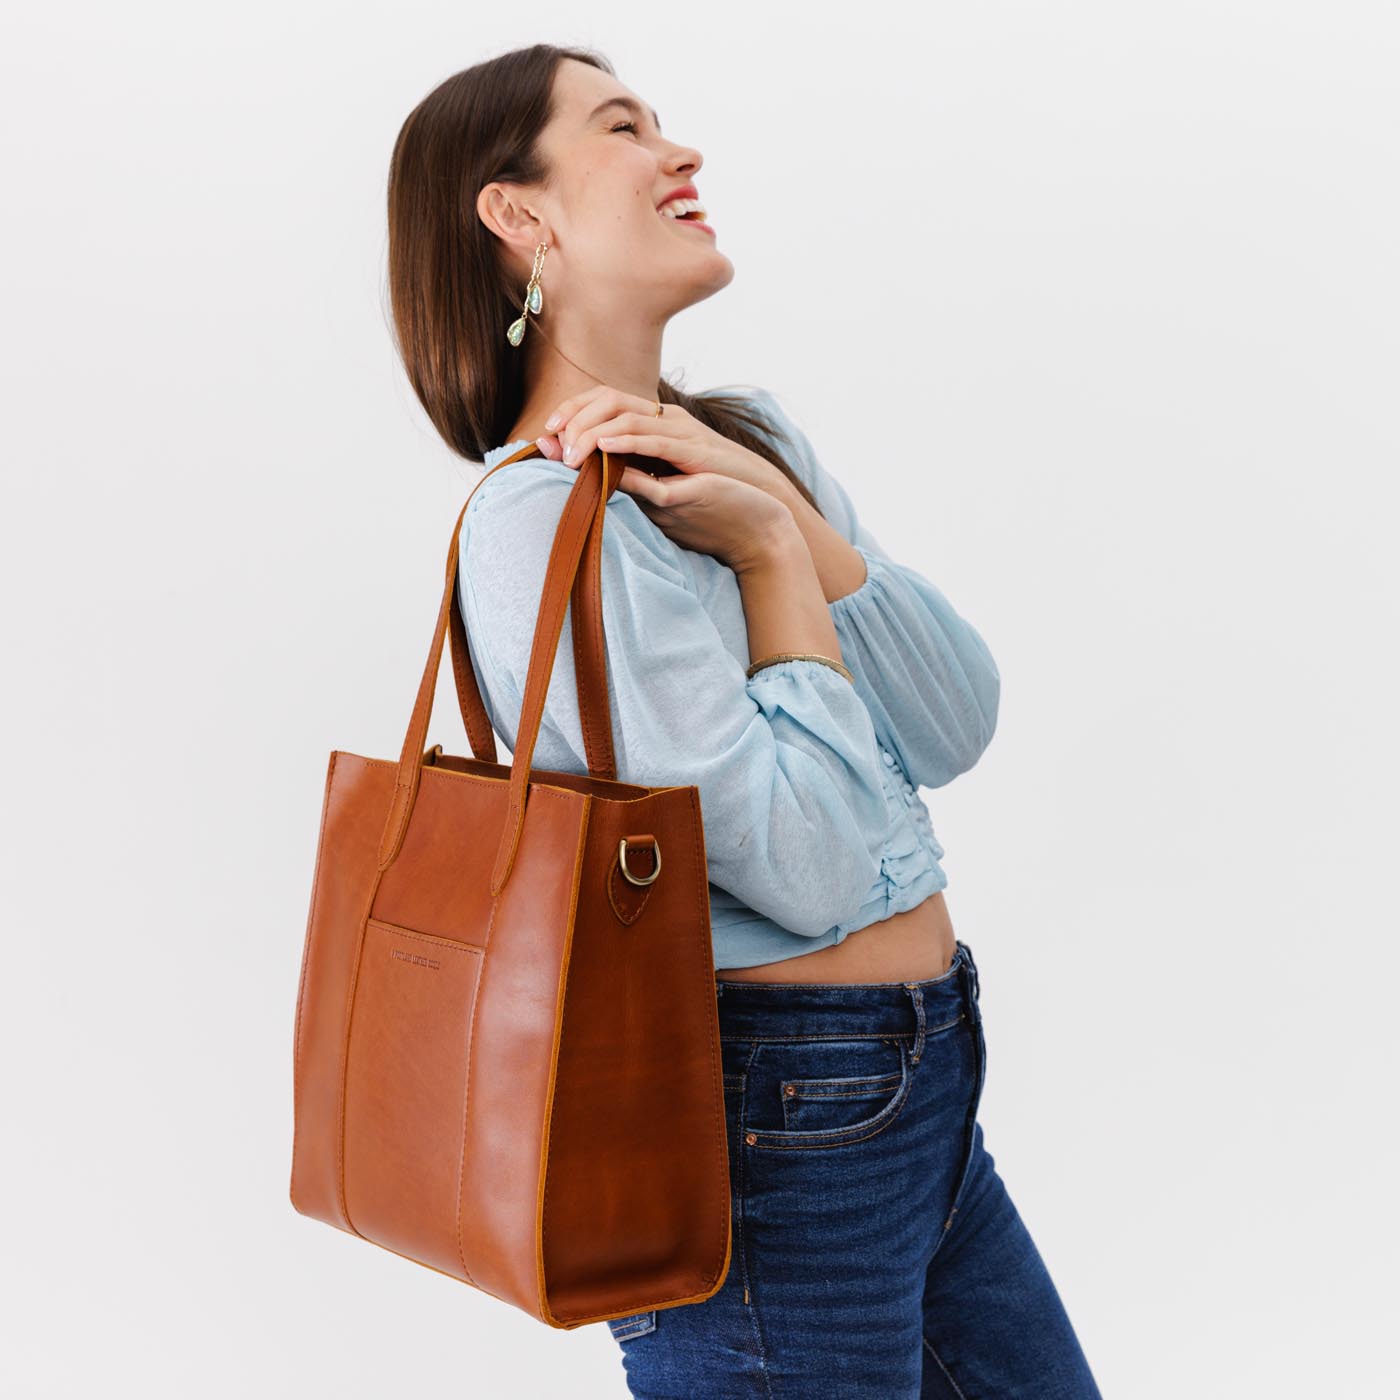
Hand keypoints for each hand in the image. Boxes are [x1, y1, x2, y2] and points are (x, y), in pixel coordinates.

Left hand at [535, 384, 792, 501]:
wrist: (759, 519)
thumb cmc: (710, 504)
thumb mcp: (660, 487)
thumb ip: (626, 474)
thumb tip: (582, 473)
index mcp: (658, 423)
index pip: (605, 399)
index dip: (572, 410)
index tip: (547, 431)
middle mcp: (669, 420)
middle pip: (610, 398)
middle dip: (576, 416)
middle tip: (553, 441)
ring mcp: (683, 434)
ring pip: (627, 416)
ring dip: (593, 431)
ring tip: (570, 451)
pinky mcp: (695, 455)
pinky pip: (654, 441)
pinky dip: (624, 442)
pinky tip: (602, 448)